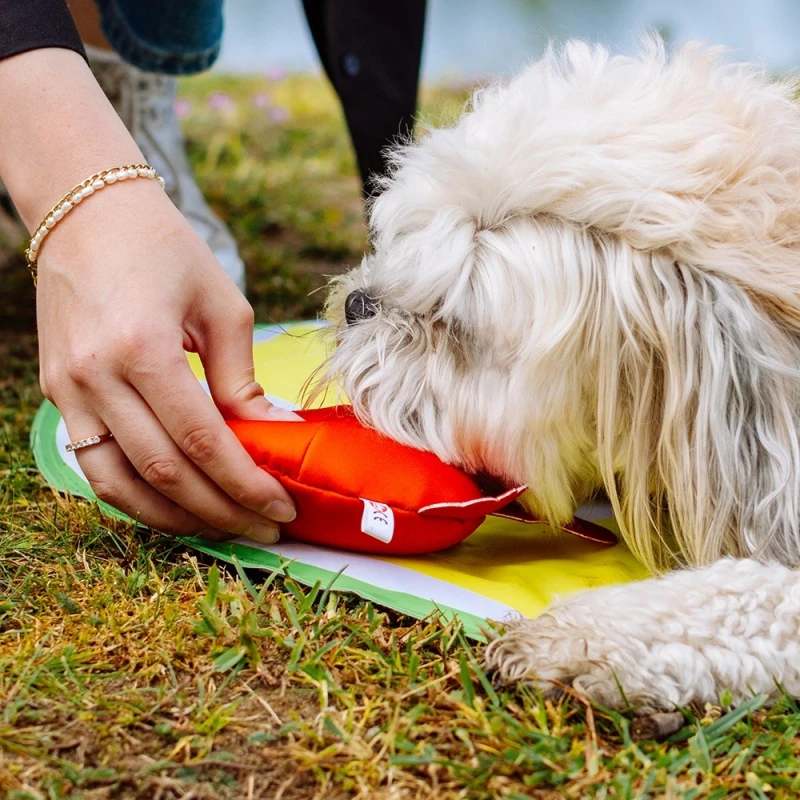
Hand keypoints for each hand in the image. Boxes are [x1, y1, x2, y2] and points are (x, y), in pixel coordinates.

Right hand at [36, 180, 299, 541]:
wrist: (87, 212)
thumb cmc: (164, 249)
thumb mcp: (222, 307)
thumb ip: (242, 379)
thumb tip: (274, 433)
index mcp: (142, 348)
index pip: (203, 442)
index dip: (246, 484)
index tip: (282, 505)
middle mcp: (95, 377)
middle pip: (165, 472)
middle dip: (222, 510)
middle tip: (266, 527)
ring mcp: (66, 390)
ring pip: (120, 485)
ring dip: (177, 518)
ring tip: (225, 527)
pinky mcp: (56, 395)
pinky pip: (94, 467)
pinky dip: (136, 497)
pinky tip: (176, 505)